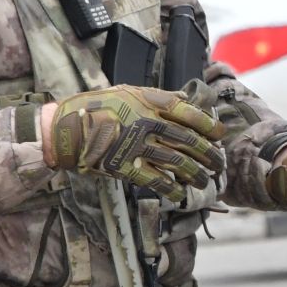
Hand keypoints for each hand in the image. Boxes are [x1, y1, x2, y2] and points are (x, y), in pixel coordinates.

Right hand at [48, 85, 225, 202]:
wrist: (65, 129)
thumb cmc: (97, 108)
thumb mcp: (128, 92)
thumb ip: (158, 97)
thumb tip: (187, 100)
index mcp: (149, 103)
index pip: (189, 114)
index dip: (209, 126)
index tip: (220, 135)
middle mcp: (147, 123)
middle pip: (189, 141)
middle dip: (209, 154)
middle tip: (219, 163)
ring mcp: (137, 146)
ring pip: (177, 162)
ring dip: (196, 174)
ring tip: (206, 180)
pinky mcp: (125, 167)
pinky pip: (156, 181)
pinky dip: (172, 189)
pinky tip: (181, 193)